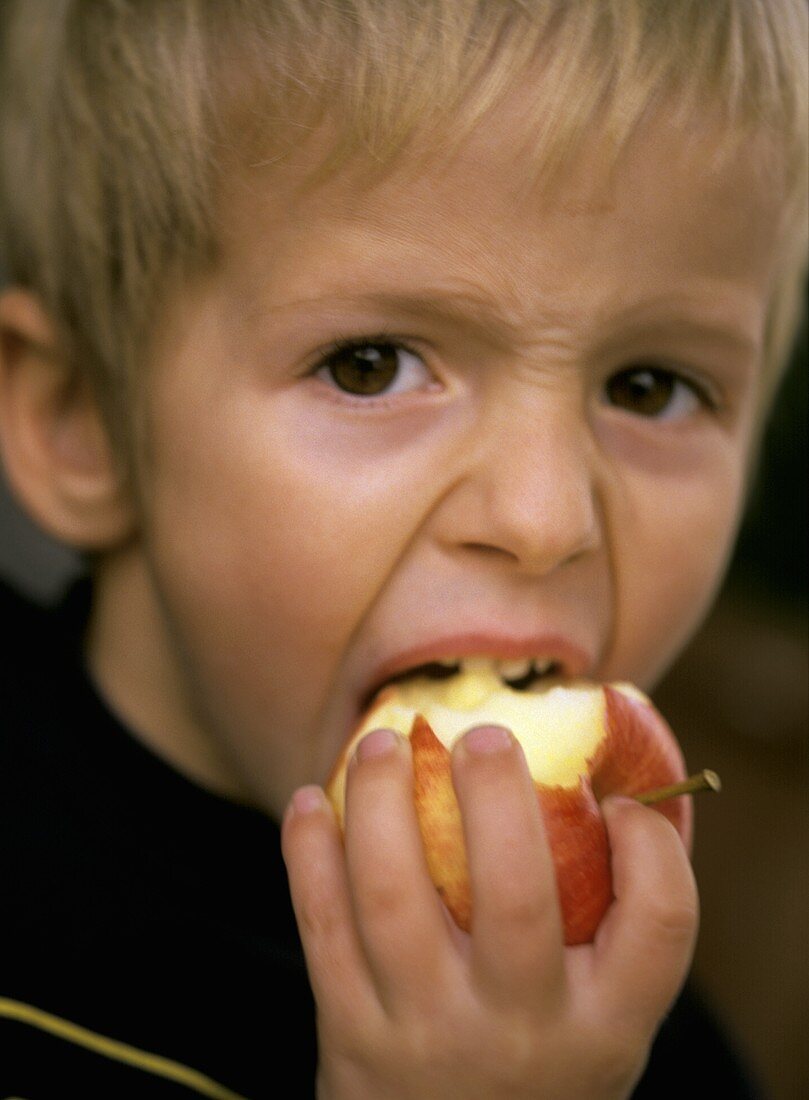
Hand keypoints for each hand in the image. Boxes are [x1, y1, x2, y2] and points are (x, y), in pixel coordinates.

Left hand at [281, 725, 697, 1098]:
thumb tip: (606, 788)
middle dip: (498, 797)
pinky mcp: (349, 1033)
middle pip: (520, 898)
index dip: (653, 849)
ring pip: (394, 898)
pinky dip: (308, 852)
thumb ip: (610, 932)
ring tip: (380, 743)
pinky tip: (310, 801)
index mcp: (605, 1027)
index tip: (623, 803)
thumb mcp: (597, 1025)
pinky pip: (321, 925)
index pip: (659, 927)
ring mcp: (427, 1035)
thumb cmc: (537, 1066)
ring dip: (380, 802)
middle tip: (481, 733)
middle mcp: (521, 1034)